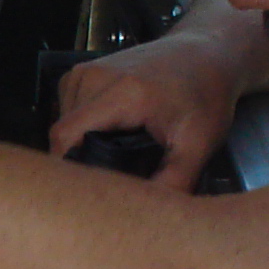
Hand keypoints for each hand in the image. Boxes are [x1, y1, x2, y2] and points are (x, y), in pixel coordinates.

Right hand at [48, 34, 243, 190]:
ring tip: (114, 149)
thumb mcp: (199, 142)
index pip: (66, 137)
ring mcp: (85, 72)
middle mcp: (96, 77)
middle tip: (115, 173)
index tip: (91, 190)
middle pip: (63, 135)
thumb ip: (174, 181)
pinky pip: (66, 112)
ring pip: (62, 126)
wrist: (207, 52)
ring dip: (81, 144)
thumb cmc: (205, 91)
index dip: (72, 170)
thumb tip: (147, 216)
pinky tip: (108, 131)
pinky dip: (81, 128)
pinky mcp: (82, 73)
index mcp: (122, 93)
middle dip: (82, 161)